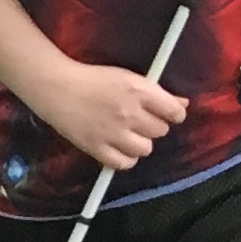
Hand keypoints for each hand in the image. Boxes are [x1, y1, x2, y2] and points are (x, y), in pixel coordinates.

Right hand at [27, 58, 188, 171]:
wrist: (56, 88)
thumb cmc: (92, 79)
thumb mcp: (128, 78)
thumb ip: (157, 93)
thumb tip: (183, 104)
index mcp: (139, 91)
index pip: (174, 112)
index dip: (174, 114)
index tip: (166, 114)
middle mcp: (130, 113)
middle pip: (160, 131)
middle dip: (153, 126)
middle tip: (138, 121)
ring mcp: (113, 133)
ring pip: (145, 149)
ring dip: (140, 143)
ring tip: (128, 135)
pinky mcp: (97, 148)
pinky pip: (124, 163)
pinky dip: (126, 158)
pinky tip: (120, 149)